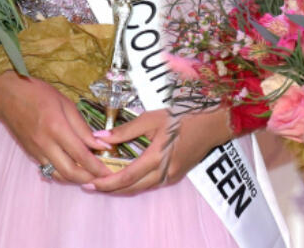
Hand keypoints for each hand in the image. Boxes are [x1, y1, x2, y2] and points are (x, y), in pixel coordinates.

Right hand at [0, 75, 112, 184]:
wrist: (6, 95)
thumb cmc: (37, 93)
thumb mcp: (65, 103)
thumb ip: (82, 127)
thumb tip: (99, 144)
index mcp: (56, 128)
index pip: (81, 155)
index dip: (97, 166)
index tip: (110, 170)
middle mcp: (45, 144)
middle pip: (70, 172)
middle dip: (89, 179)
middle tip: (102, 178)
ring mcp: (36, 152)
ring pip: (59, 175)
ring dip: (76, 179)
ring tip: (90, 175)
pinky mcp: (30, 155)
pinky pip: (49, 170)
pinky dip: (62, 173)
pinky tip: (72, 169)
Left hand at [90, 108, 223, 194]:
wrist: (214, 123)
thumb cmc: (184, 116)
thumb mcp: (152, 118)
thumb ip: (126, 130)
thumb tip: (101, 136)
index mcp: (157, 157)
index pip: (126, 177)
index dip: (106, 182)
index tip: (89, 183)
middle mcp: (164, 172)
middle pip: (132, 187)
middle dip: (110, 189)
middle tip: (90, 184)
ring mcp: (172, 176)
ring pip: (141, 187)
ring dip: (122, 187)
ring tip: (103, 181)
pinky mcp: (176, 174)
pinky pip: (151, 184)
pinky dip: (135, 183)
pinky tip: (125, 177)